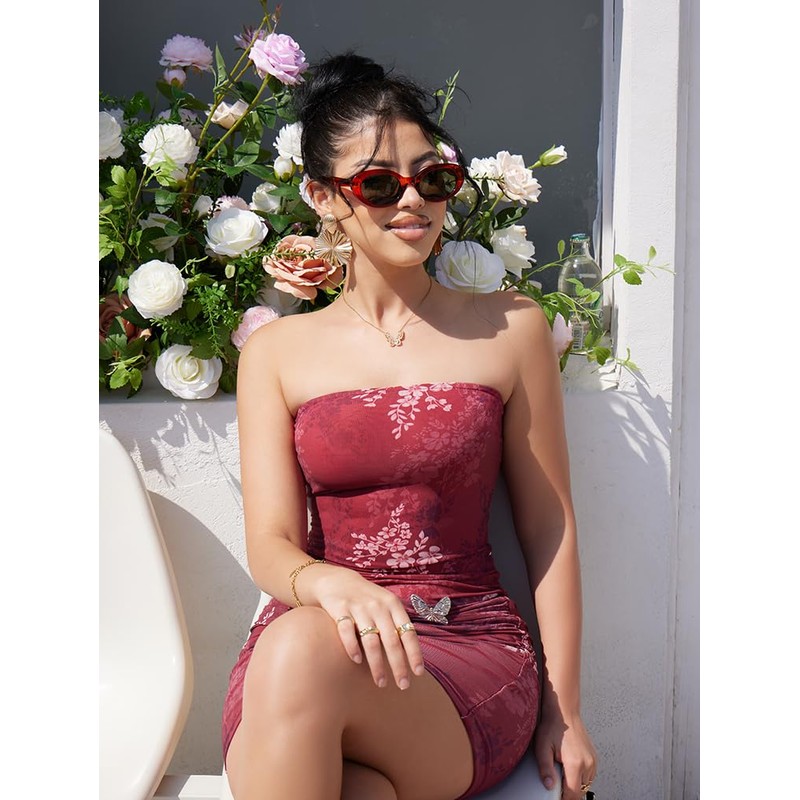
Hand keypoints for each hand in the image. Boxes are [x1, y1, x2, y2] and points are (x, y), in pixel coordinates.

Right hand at [310, 565, 425, 689]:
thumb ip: (397, 624)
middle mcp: (378, 606)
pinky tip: (356, 661)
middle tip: (403, 686)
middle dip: (398, 665)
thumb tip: (412, 654)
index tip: (418, 673)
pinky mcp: (340, 609)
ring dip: (377, 664)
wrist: (337, 581)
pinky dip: (352, 647)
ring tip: (381, 682)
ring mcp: (359, 607)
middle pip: (391, 641)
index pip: (408, 632)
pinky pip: (347, 631)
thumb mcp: (386, 604)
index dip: (414, 653)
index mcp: (393, 605)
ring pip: (371, 640)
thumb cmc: (367, 599)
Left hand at [533, 707, 596, 798]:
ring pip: (585, 784)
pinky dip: (580, 777)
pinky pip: (589, 776)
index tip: (556, 796)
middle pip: (580, 791)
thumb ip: (545, 768)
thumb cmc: (553, 726)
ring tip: (562, 771)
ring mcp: (593, 761)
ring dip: (574, 784)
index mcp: (576, 763)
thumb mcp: (542, 747)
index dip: (563, 798)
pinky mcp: (594, 758)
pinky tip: (569, 768)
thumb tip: (548, 785)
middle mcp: (588, 763)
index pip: (573, 793)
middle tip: (556, 782)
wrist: (564, 712)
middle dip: (568, 791)